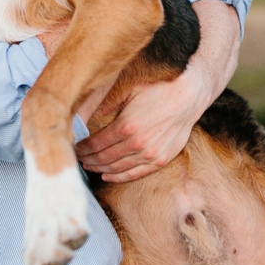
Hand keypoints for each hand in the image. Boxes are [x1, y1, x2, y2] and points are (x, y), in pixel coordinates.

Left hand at [76, 65, 211, 182]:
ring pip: (118, 169)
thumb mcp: (129, 89)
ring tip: (89, 166)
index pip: (96, 144)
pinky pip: (136, 173)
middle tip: (77, 158)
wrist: (190, 94)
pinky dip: (119, 177)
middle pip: (104, 159)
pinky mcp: (161, 159)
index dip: (82, 148)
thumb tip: (83, 115)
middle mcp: (137, 144)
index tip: (74, 147)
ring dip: (100, 169)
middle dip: (88, 160)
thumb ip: (105, 103)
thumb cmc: (159, 88)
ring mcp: (150, 154)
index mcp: (126, 126)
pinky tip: (108, 176)